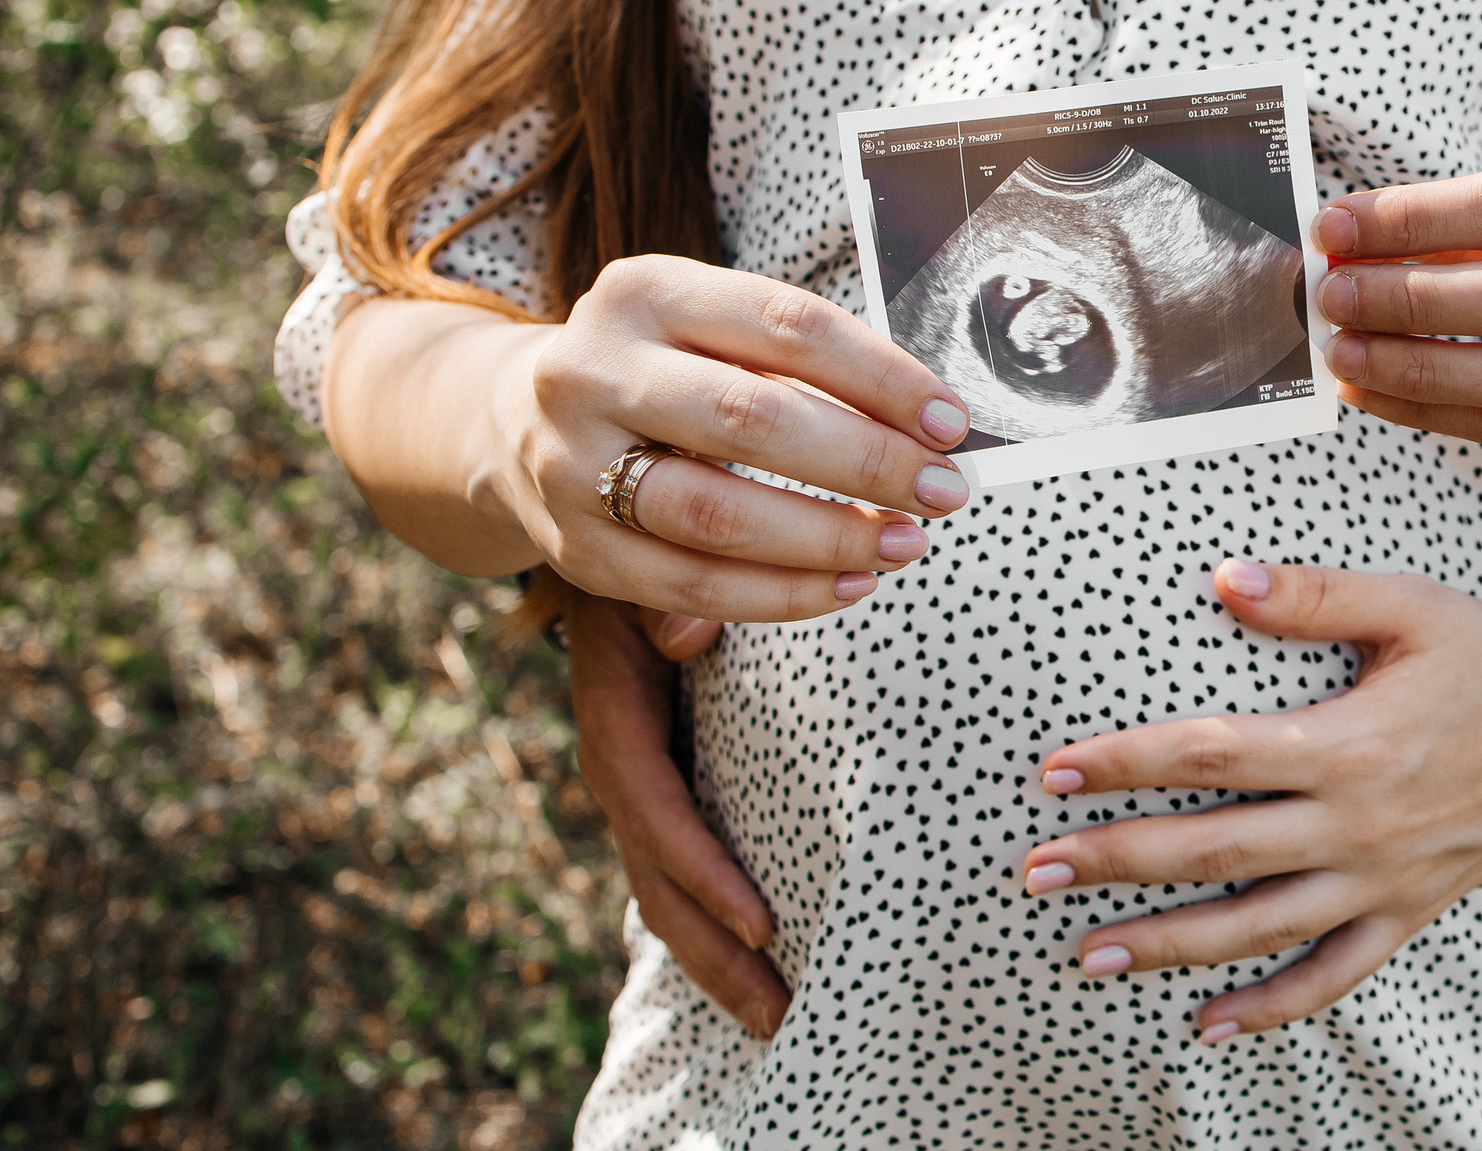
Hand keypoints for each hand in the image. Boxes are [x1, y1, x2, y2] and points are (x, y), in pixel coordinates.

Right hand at [497, 255, 976, 621]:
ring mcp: (569, 461)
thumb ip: (803, 369)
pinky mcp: (570, 546)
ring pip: (716, 515)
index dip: (881, 377)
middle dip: (867, 462)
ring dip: (828, 537)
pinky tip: (848, 585)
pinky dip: (781, 594)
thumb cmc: (662, 370)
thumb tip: (930, 431)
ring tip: (904, 543)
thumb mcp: (711, 332)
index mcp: (644, 291)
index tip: (951, 421)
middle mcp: (592, 369)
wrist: (507, 418)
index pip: (786, 325)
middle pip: (752, 419)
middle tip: (945, 490)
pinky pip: (688, 586)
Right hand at [563, 589, 790, 1036]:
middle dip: (718, 955)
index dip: (706, 876)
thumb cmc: (649, 563)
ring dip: (718, 960)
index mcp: (618, 725)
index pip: (661, 815)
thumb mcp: (646, 575)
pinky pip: (681, 875)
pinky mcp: (664, 796)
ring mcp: (642, 793)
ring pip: (668, 896)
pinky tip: (760, 966)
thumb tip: (688, 638)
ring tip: (775, 1018)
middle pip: (663, 885)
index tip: (762, 925)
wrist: (614, 548)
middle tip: (781, 1015)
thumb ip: (666, 605)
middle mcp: (625, 773)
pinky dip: (714, 928)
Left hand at [1016, 558, 1481, 1043]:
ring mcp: (1383, 879)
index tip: (1054, 770)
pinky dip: (1270, 1007)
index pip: (1214, 756)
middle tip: (1035, 871)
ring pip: (1258, 927)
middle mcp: (1360, 824)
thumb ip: (1314, 594)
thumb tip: (1222, 578)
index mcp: (1350, 744)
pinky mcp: (1408, 912)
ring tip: (1086, 955)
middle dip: (1118, 862)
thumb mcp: (1410, 605)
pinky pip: (1332, 974)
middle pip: (1217, 851)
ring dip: (1168, 945)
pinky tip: (1207, 1025)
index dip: (1129, 762)